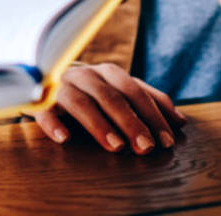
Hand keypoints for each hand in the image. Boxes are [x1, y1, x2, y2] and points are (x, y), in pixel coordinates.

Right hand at [33, 62, 185, 152]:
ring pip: (80, 102)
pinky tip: (64, 139)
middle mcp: (85, 75)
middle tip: (146, 147)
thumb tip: (181, 121)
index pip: (135, 92)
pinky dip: (53, 123)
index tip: (167, 142)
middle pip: (110, 97)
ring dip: (99, 124)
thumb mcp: (120, 91)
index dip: (152, 115)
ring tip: (115, 147)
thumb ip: (147, 101)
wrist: (44, 76)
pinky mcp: (39, 99)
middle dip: (130, 122)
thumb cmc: (91, 91)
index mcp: (108, 73)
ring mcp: (61, 86)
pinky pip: (44, 110)